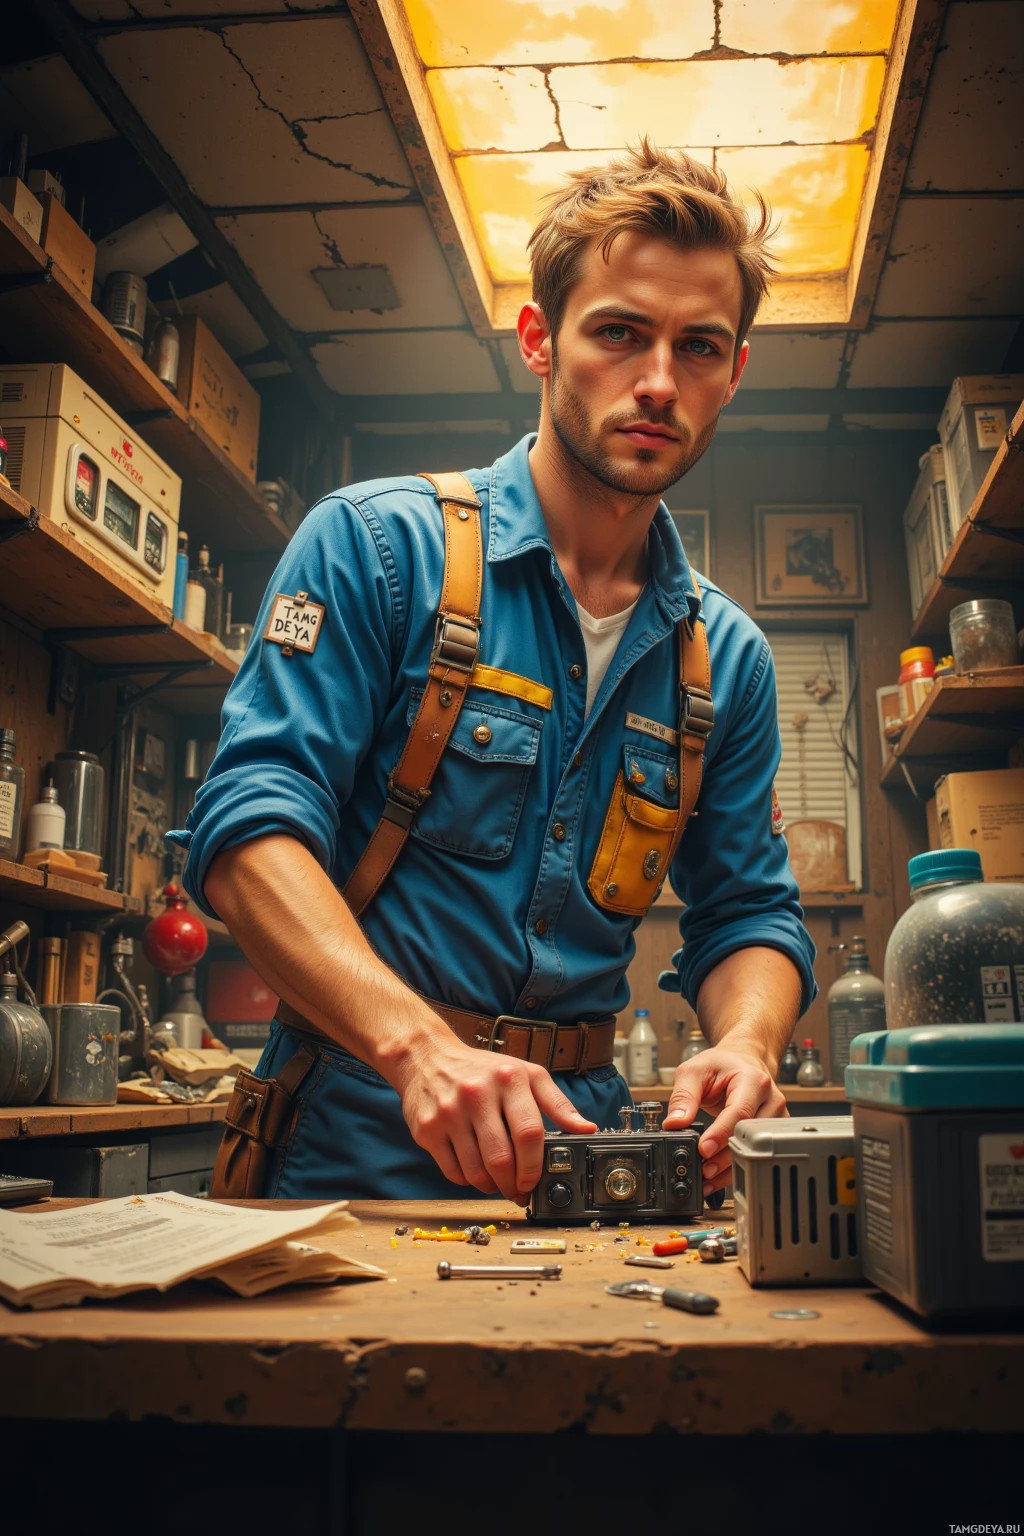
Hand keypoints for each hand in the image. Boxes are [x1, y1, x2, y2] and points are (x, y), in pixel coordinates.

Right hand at [392, 1036, 596, 1204]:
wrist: (427, 1057)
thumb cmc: (483, 1070)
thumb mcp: (526, 1075)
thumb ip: (557, 1104)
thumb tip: (586, 1129)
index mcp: (508, 1079)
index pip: (529, 1133)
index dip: (535, 1166)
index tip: (535, 1180)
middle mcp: (476, 1094)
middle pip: (501, 1158)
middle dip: (514, 1184)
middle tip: (519, 1190)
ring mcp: (449, 1113)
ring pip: (476, 1171)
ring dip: (492, 1186)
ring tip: (498, 1182)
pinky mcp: (428, 1130)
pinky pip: (453, 1172)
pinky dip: (468, 1181)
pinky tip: (475, 1170)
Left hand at [662, 1047, 787, 1195]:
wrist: (742, 1061)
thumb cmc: (722, 1064)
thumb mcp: (695, 1071)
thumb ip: (683, 1096)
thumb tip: (675, 1123)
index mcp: (753, 1080)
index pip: (739, 1113)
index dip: (721, 1134)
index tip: (703, 1150)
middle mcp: (769, 1100)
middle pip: (749, 1136)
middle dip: (725, 1156)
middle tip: (703, 1169)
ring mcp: (775, 1118)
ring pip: (755, 1150)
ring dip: (731, 1166)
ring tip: (708, 1176)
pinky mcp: (772, 1132)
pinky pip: (756, 1154)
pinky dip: (737, 1167)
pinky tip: (720, 1175)